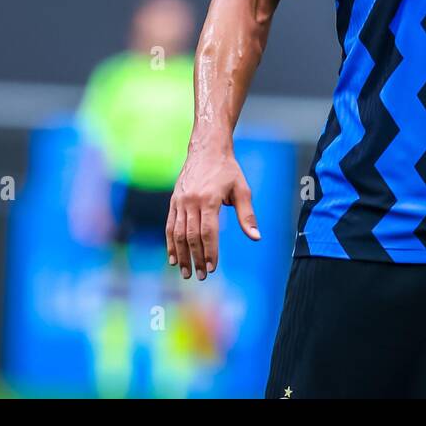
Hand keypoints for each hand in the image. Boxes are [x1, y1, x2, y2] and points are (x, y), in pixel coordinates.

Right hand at [165, 140, 259, 279]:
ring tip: (185, 272)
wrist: (206, 149)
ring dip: (181, 255)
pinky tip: (173, 257)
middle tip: (201, 276)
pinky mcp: (173, 200)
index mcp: (209, 199)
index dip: (210, 252)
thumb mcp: (242, 189)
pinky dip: (170, 243)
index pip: (208, 232)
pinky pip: (170, 225)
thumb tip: (255, 237)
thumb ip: (247, 215)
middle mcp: (191, 201)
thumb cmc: (227, 170)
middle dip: (196, 258)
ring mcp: (180, 201)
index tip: (213, 268)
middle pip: (192, 236)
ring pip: (178, 233)